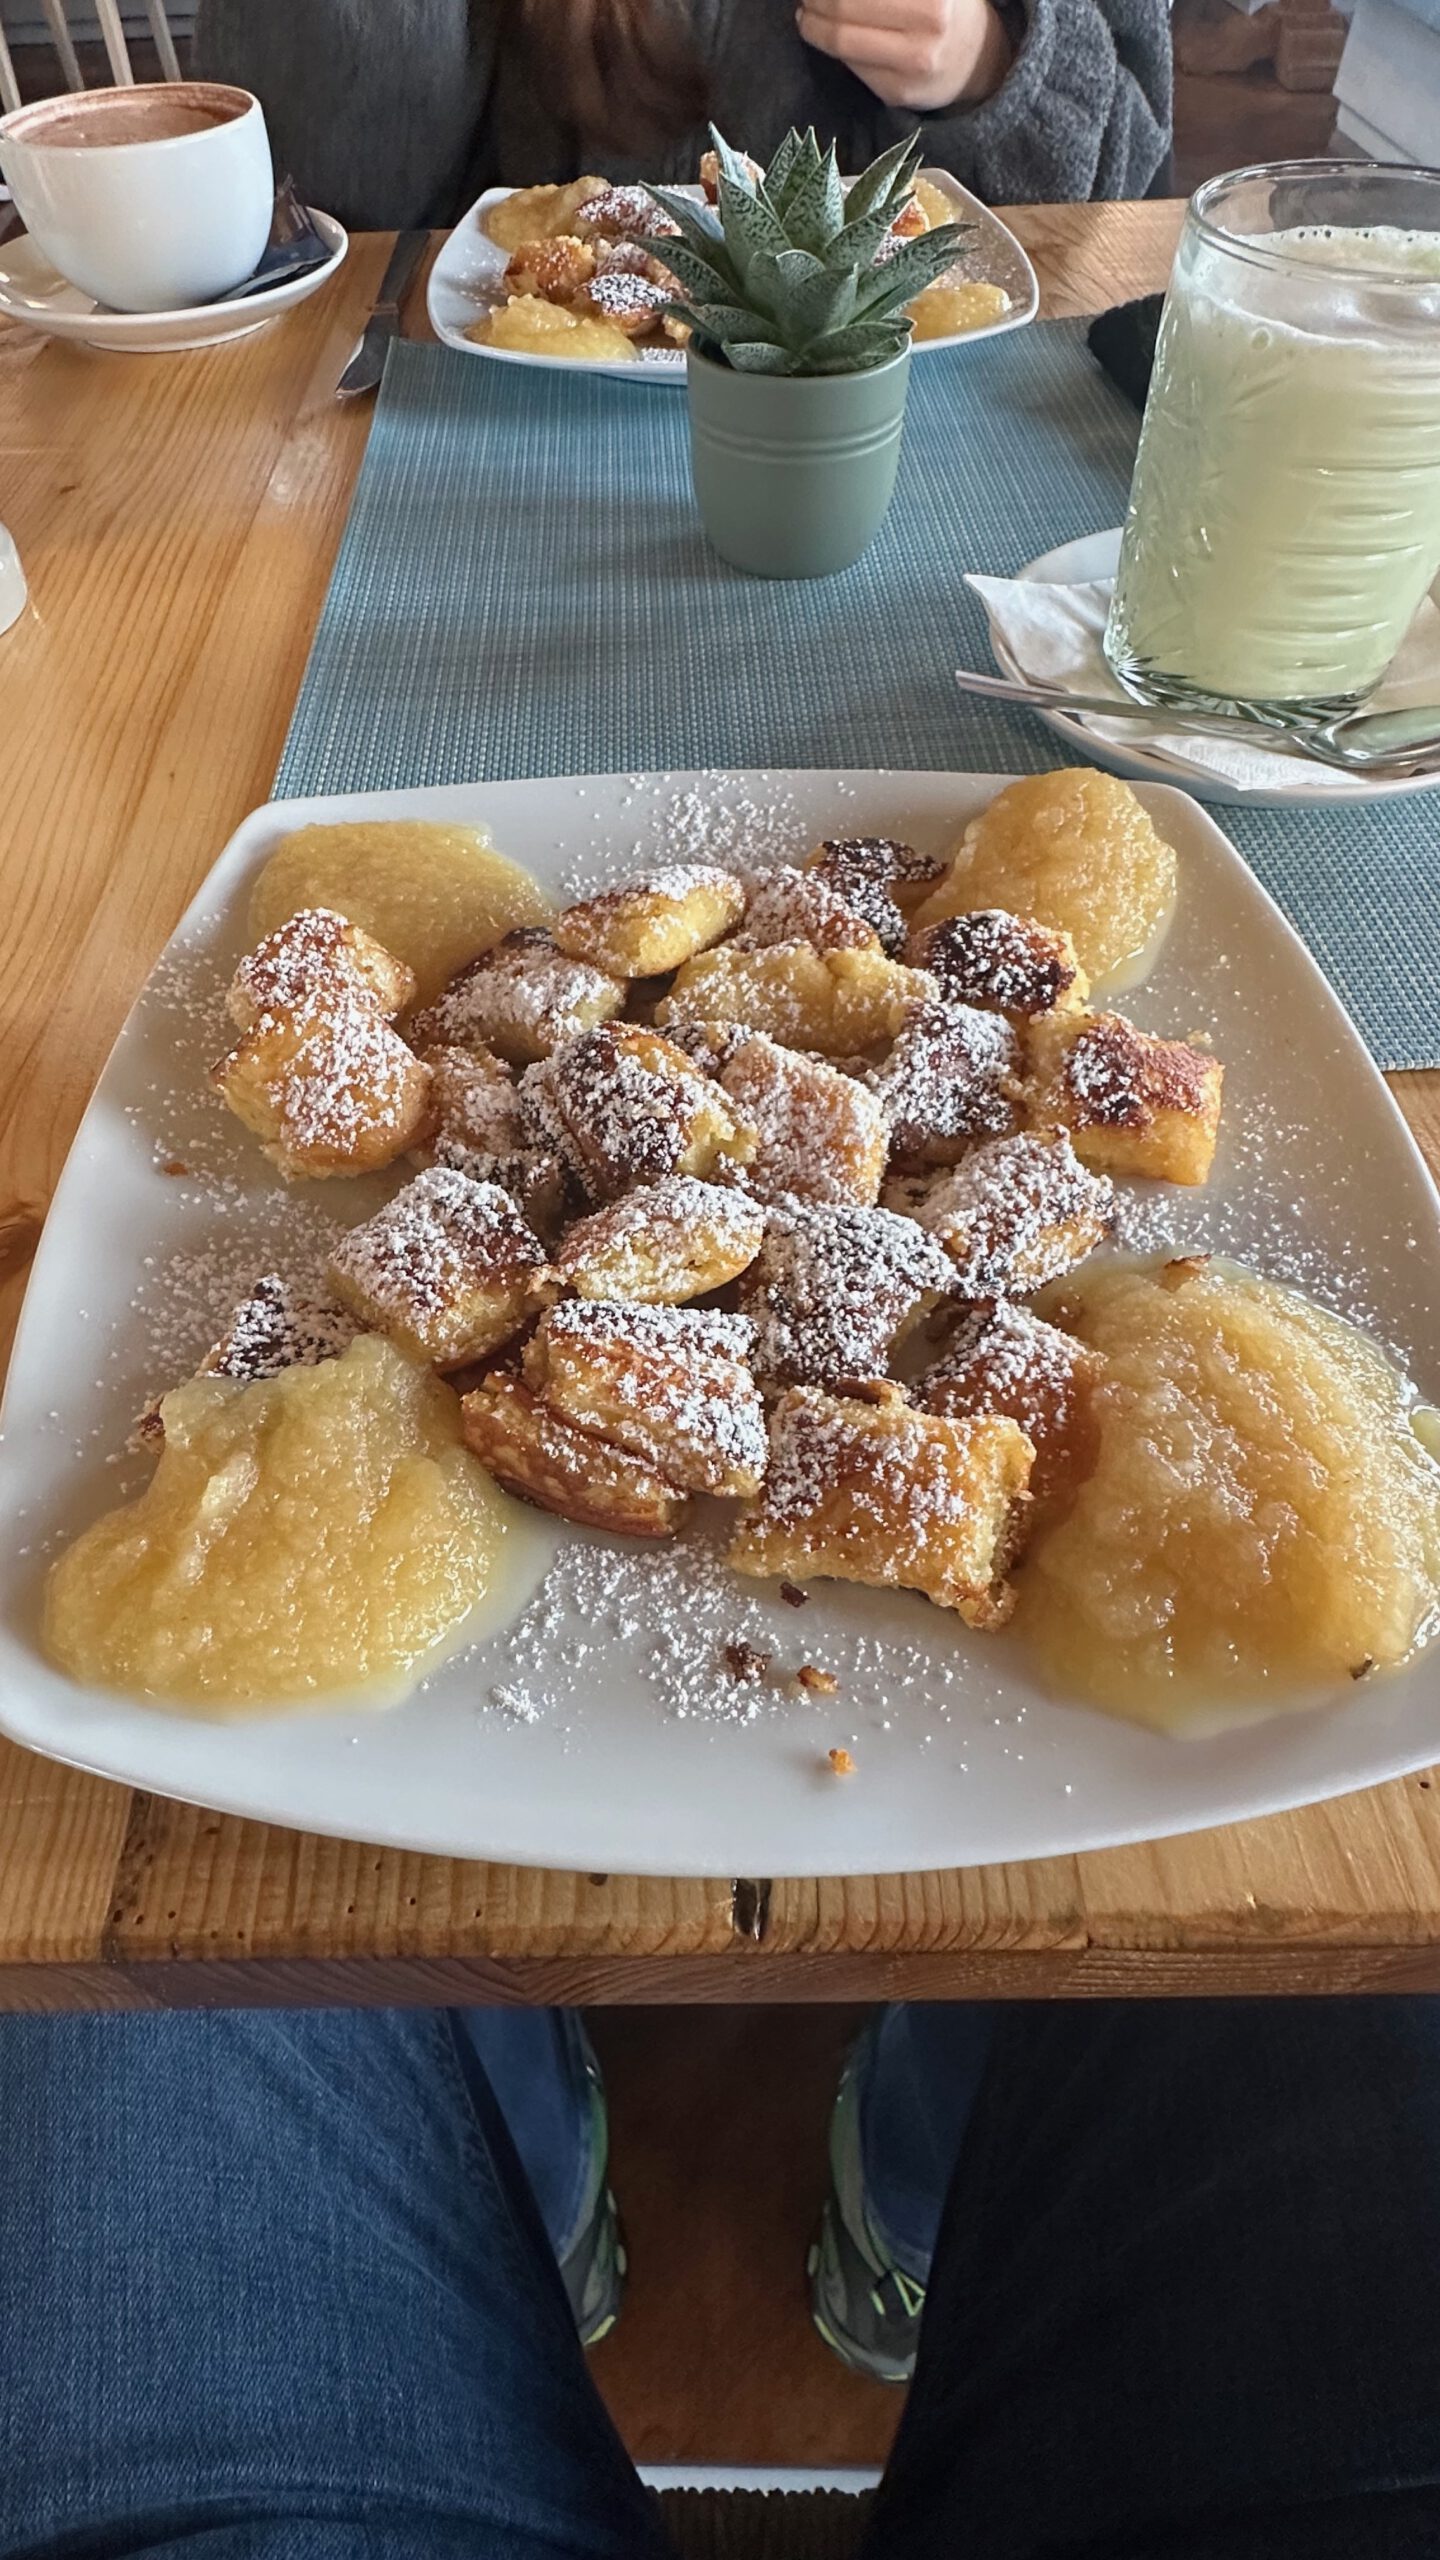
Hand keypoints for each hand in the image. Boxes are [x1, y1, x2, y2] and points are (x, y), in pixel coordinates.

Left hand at [796, 0, 1013, 108]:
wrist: (977, 60)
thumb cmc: (945, 8)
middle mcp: (928, 25)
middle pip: (844, 7)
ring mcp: (912, 65)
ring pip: (841, 41)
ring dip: (813, 25)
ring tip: (808, 14)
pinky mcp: (898, 93)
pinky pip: (852, 66)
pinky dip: (832, 48)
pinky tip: (826, 36)